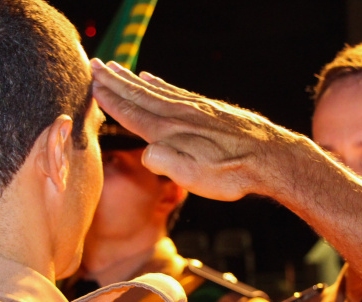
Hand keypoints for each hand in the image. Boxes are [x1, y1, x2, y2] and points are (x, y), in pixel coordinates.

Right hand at [90, 59, 304, 201]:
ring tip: (117, 68)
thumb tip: (145, 153)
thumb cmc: (230, 174)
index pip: (131, 112)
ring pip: (156, 90)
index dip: (109, 98)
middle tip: (94, 64)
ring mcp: (194, 109)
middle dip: (114, 81)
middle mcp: (178, 115)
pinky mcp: (209, 109)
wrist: (270, 157)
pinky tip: (152, 78)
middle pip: (139, 95)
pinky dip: (160, 84)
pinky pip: (176, 91)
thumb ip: (166, 163)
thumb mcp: (193, 177)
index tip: (91, 83)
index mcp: (169, 133)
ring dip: (133, 80)